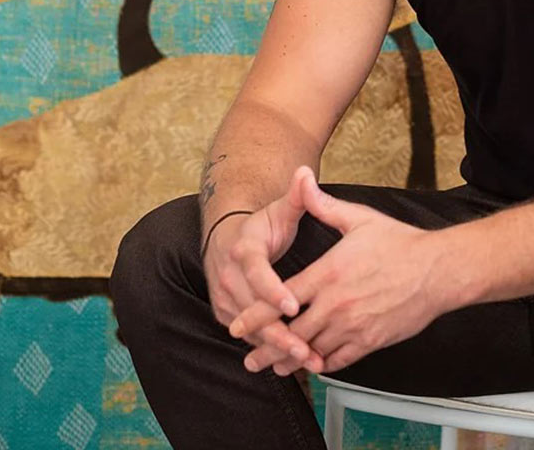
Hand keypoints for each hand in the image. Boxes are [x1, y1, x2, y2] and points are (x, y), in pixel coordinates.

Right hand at [203, 165, 323, 372]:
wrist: (230, 238)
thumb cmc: (262, 225)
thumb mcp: (280, 209)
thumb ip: (298, 195)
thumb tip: (306, 172)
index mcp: (243, 248)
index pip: (256, 271)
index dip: (274, 290)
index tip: (295, 305)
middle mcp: (228, 275)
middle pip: (253, 309)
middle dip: (280, 332)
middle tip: (306, 348)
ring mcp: (225, 297)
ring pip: (249, 329)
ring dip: (277, 347)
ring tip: (307, 360)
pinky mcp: (226, 313)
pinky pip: (248, 335)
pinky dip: (269, 349)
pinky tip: (294, 362)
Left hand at [233, 169, 444, 374]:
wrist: (437, 270)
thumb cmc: (399, 242)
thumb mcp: (359, 218)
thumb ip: (324, 207)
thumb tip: (302, 182)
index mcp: (329, 273)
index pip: (283, 298)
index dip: (258, 314)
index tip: (239, 324)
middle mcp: (337, 304)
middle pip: (293, 332)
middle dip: (267, 347)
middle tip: (249, 359)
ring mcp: (354, 326)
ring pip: (313, 351)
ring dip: (292, 361)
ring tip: (274, 368)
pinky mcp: (371, 341)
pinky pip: (339, 360)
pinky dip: (323, 365)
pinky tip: (313, 366)